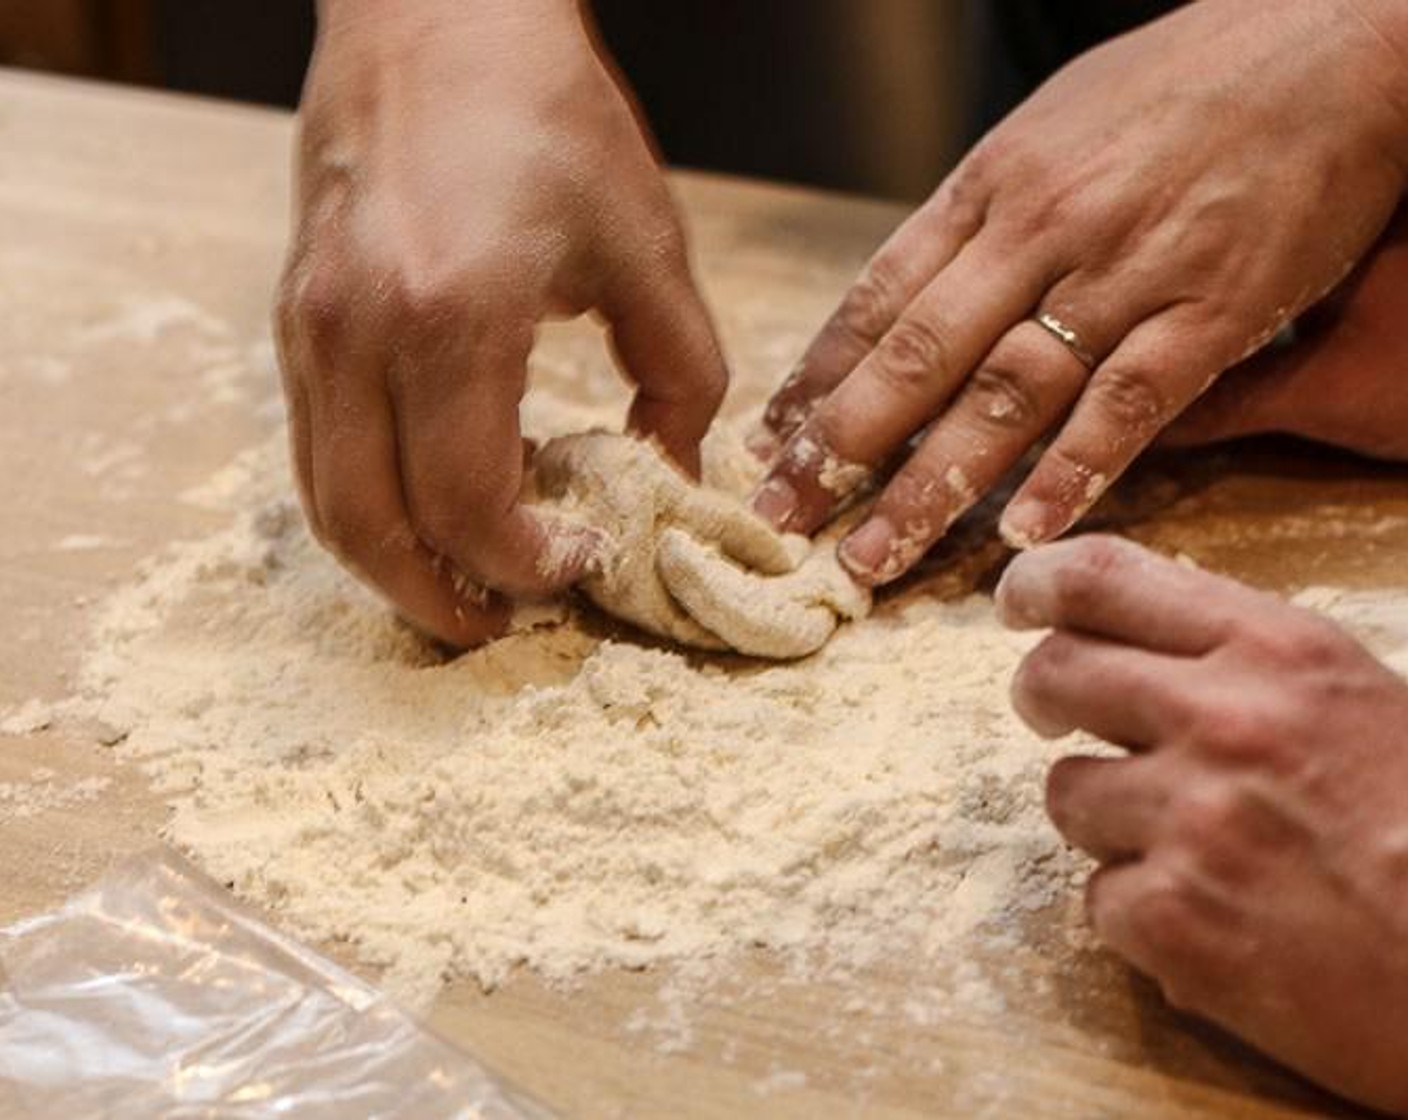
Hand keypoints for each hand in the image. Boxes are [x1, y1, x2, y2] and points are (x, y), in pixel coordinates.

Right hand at [275, 0, 726, 645]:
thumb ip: (681, 379)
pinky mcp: (295, 315)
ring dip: (393, 561)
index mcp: (453, 319)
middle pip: (370, 530)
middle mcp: (357, 334)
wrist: (433, 13)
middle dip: (440, 598)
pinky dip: (370, 498)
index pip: (469, 506)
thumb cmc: (546, 113)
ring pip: (324, 500)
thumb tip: (677, 473)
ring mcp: (310, 327)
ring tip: (465, 580)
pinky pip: (315, 445)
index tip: (582, 565)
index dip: (528, 564)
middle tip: (504, 622)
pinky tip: (433, 494)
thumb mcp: (647, 247)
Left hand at [751, 0, 1407, 584]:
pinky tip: (1024, 534)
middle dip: (841, 448)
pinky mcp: (1212, 309)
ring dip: (931, 485)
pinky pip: (1130, 404)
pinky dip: (1073, 473)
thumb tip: (904, 299)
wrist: (1332, 41)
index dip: (817, 381)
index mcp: (992, 185)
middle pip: (918, 355)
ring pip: (1007, 393)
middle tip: (786, 518)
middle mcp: (1041, 231)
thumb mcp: (1048, 129)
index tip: (771, 446)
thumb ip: (976, 219)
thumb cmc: (1181, 84)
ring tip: (873, 554)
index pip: (878, 299)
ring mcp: (1126, 272)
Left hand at [998, 535, 1407, 1113]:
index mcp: (1276, 651)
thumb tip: (1134, 634)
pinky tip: (1217, 922)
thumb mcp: (1356, 699)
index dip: (1037, 581)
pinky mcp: (1174, 920)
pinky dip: (1141, 912)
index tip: (1017, 599)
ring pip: (1065, 791)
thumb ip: (1245, 660)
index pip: (1101, 578)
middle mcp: (1223, 721)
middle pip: (1052, 674)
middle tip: (1054, 711)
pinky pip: (1099, 898)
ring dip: (1105, 815)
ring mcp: (1191, 822)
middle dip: (1041, 693)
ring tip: (1188, 843)